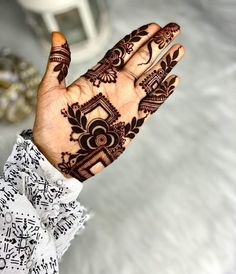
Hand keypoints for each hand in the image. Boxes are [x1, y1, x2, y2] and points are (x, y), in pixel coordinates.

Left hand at [33, 22, 183, 181]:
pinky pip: (152, 105)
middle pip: (141, 61)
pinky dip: (163, 93)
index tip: (154, 26)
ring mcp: (125, 105)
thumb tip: (57, 34)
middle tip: (174, 28)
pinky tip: (174, 80)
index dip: (138, 38)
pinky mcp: (132, 123)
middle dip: (158, 44)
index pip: (122, 51)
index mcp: (98, 78)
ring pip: (150, 80)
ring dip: (165, 65)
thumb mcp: (50, 92)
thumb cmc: (51, 126)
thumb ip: (57, 64)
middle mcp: (115, 88)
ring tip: (179, 50)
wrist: (60, 157)